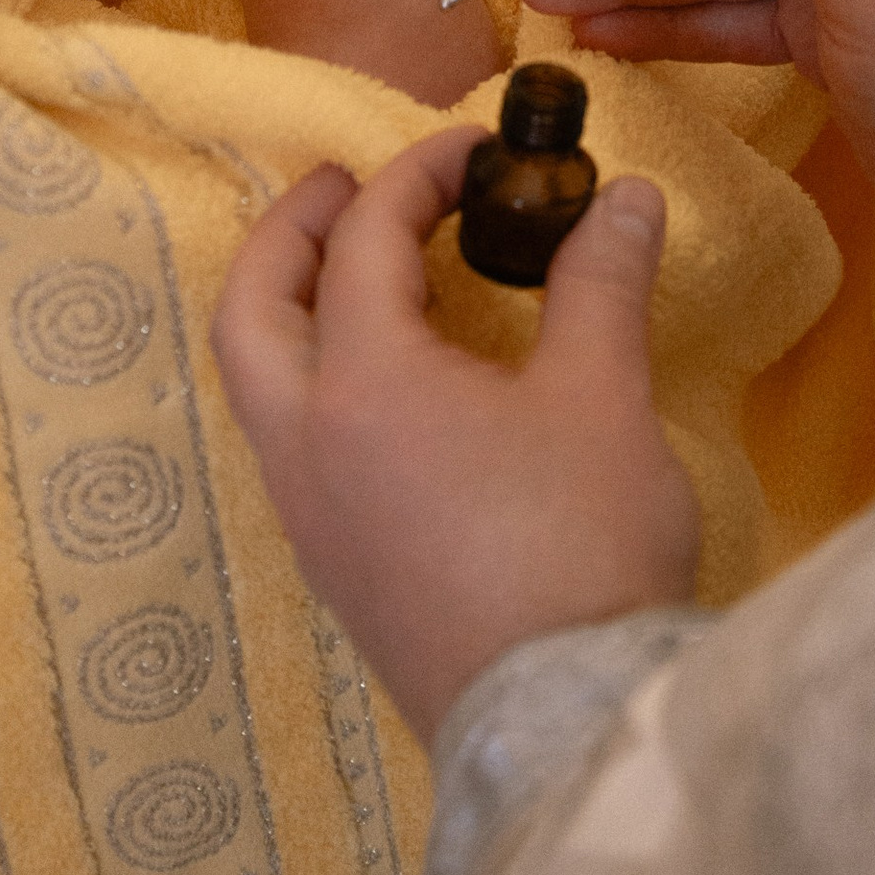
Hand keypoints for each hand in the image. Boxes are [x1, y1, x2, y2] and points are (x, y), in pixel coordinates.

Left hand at [213, 128, 698, 745]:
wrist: (565, 723)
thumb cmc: (581, 546)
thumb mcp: (604, 396)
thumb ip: (600, 283)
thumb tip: (622, 196)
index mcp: (362, 387)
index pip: (363, 243)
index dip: (416, 176)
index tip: (476, 150)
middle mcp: (308, 446)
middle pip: (251, 310)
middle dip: (289, 233)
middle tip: (345, 186)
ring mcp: (312, 519)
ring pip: (258, 386)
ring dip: (292, 310)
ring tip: (361, 277)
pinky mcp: (336, 572)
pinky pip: (290, 445)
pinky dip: (314, 380)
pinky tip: (388, 388)